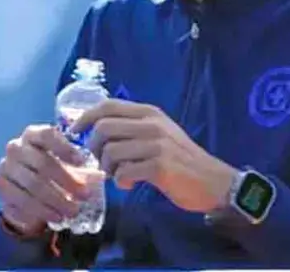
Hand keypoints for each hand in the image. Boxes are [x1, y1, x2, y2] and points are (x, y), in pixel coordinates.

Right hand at [0, 124, 104, 233]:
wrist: (21, 189)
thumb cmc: (47, 171)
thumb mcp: (61, 164)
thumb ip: (77, 168)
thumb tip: (99, 176)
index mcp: (32, 135)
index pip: (47, 135)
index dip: (65, 148)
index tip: (82, 162)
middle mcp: (15, 147)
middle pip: (42, 162)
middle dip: (67, 180)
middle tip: (85, 195)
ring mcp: (4, 166)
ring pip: (33, 183)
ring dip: (56, 200)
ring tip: (73, 211)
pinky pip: (21, 199)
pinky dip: (41, 210)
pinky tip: (55, 217)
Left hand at [71, 99, 236, 213]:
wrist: (215, 182)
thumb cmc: (181, 160)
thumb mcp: (159, 133)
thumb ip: (132, 127)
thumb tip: (95, 129)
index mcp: (149, 113)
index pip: (107, 105)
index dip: (85, 117)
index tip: (74, 132)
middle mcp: (152, 124)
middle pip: (103, 128)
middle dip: (94, 148)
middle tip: (102, 162)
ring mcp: (157, 145)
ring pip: (110, 152)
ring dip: (107, 168)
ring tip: (118, 175)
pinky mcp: (160, 167)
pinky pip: (123, 172)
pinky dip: (120, 181)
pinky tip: (129, 184)